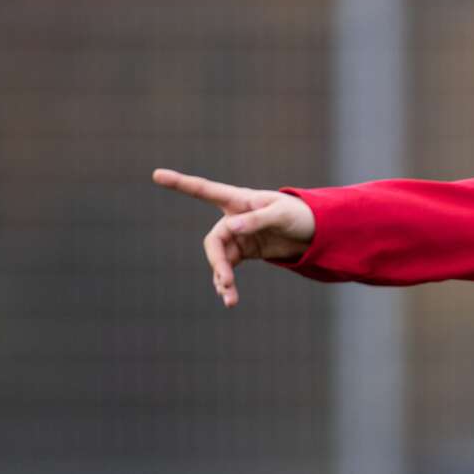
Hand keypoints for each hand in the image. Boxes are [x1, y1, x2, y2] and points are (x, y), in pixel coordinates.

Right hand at [153, 168, 314, 306]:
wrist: (316, 231)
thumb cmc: (300, 214)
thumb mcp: (282, 215)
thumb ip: (257, 220)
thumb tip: (231, 227)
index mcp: (239, 200)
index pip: (204, 190)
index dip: (180, 183)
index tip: (156, 175)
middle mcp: (234, 218)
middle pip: (214, 240)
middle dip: (217, 262)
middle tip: (226, 281)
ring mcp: (238, 236)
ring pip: (220, 259)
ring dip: (222, 278)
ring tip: (229, 298)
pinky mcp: (245, 251)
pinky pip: (229, 267)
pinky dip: (228, 282)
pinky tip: (229, 298)